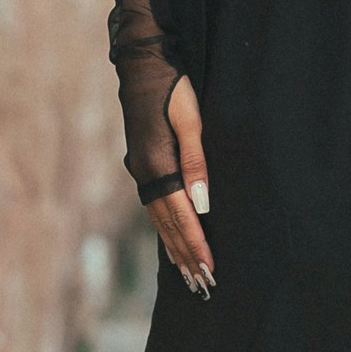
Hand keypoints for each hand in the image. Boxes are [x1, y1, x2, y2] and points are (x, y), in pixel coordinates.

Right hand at [144, 75, 214, 292]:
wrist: (143, 65)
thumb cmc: (173, 88)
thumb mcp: (192, 120)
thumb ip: (196, 161)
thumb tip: (201, 203)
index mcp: (156, 164)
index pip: (180, 215)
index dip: (195, 243)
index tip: (209, 268)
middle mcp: (145, 173)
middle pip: (168, 225)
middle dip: (186, 256)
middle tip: (202, 285)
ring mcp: (141, 170)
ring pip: (159, 219)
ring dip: (174, 247)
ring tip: (187, 275)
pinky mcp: (144, 165)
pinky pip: (156, 207)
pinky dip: (165, 229)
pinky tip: (172, 242)